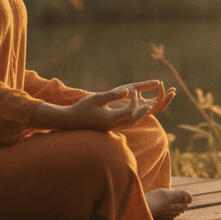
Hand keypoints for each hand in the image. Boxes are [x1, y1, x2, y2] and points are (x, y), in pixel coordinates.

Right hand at [29, 80, 174, 130]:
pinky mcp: (108, 129)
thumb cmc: (82, 108)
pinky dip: (131, 118)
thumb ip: (114, 94)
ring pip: (129, 124)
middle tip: (151, 104)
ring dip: (138, 116)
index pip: (130, 112)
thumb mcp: (97, 98)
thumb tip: (129, 90)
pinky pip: (124, 125)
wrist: (69, 121)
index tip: (136, 93)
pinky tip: (132, 112)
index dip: (136, 102)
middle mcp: (112, 126)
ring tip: (145, 108)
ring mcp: (110, 129)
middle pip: (133, 121)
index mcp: (110, 119)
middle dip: (143, 112)